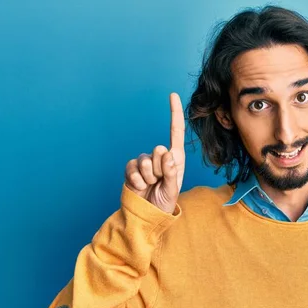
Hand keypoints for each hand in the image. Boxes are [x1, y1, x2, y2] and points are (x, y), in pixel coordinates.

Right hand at [124, 93, 185, 213]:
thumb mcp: (173, 190)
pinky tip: (140, 187)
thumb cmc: (164, 202)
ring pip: (145, 160)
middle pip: (158, 149)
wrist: (147, 213)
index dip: (174, 113)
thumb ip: (171, 173)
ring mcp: (145, 162)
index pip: (176, 132)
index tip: (172, 95)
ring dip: (148, 177)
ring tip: (151, 186)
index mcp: (176, 158)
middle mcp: (161, 156)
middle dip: (160, 170)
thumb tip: (167, 154)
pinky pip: (132, 168)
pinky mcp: (132, 168)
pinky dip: (137, 180)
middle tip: (160, 183)